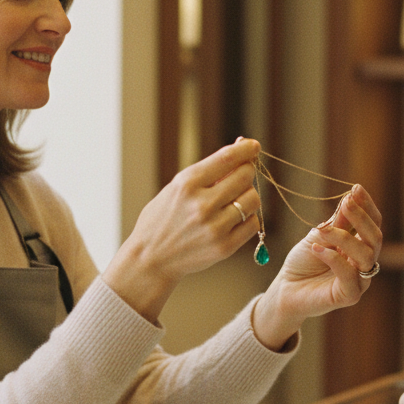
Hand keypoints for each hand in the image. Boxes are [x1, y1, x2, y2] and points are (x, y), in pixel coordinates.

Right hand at [102, 139, 262, 320]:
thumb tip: (240, 149)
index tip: (253, 146)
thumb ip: (207, 172)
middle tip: (239, 178)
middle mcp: (202, 205)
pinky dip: (248, 218)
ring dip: (248, 196)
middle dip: (246, 172)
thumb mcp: (176, 188)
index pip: (227, 158)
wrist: (149, 258)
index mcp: (187, 184)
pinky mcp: (224, 247)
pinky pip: (253, 224)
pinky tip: (234, 219)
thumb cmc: (163, 218)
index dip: (245, 149)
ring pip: (253, 199)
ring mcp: (214, 228)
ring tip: (234, 201)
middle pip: (245, 176)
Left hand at [250, 184, 381, 349]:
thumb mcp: (319, 236)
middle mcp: (364, 263)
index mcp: (360, 247)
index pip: (374, 224)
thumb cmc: (303, 262)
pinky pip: (350, 276)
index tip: (355, 189)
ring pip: (366, 255)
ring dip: (344, 237)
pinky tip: (316, 249)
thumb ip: (337, 222)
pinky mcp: (349, 295)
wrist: (286, 288)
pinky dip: (334, 259)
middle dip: (361, 217)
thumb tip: (351, 197)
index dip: (367, 206)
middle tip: (346, 202)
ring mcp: (360, 281)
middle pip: (376, 238)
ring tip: (321, 230)